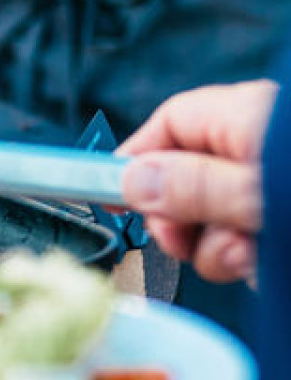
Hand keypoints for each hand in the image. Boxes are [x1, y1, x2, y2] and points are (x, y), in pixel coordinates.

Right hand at [119, 80, 275, 282]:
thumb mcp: (258, 192)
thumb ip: (194, 187)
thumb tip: (133, 182)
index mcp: (248, 116)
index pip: (170, 123)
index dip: (134, 159)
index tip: (108, 194)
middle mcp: (259, 144)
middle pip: (187, 175)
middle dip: (178, 217)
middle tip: (179, 242)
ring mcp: (274, 182)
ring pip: (216, 214)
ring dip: (217, 246)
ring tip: (244, 258)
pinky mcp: (286, 215)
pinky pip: (248, 234)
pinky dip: (249, 255)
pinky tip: (264, 263)